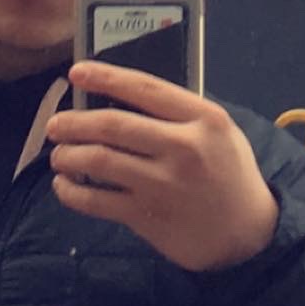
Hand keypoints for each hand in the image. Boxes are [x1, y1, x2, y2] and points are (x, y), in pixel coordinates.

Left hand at [46, 62, 278, 271]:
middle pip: (114, 125)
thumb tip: (118, 96)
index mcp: (203, 118)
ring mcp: (164, 184)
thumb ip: (178, 112)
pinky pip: (99, 201)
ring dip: (69, 155)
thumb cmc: (229, 172)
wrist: (249, 234)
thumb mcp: (218, 130)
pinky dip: (73, 192)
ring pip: (100, 161)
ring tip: (58, 154)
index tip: (76, 72)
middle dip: (75, 122)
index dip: (106, 77)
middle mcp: (183, 147)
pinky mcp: (149, 218)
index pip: (144, 88)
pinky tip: (65, 185)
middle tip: (55, 124)